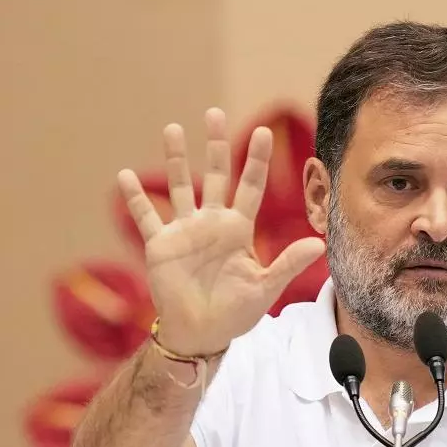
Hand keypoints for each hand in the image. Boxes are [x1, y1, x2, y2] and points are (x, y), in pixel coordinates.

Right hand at [118, 108, 324, 355]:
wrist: (202, 334)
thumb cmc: (237, 312)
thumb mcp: (265, 287)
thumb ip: (288, 263)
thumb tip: (320, 244)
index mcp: (239, 228)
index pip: (250, 186)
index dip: (256, 160)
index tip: (264, 131)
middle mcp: (212, 223)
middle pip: (215, 175)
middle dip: (216, 145)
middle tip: (215, 113)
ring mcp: (185, 231)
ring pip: (180, 187)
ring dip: (175, 160)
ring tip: (172, 128)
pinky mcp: (161, 246)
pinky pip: (147, 217)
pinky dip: (136, 198)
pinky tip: (125, 175)